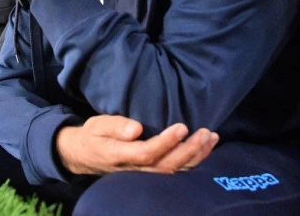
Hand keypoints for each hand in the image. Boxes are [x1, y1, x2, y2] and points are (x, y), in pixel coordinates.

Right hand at [56, 115, 218, 175]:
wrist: (87, 155)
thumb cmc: (94, 136)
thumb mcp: (97, 125)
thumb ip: (115, 125)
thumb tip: (136, 129)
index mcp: (120, 156)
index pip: (147, 152)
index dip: (166, 142)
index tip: (182, 126)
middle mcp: (136, 170)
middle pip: (166, 165)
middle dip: (189, 149)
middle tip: (204, 132)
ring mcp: (145, 175)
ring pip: (175, 171)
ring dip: (196, 156)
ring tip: (211, 137)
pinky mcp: (153, 174)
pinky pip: (176, 172)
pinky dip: (194, 161)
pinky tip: (206, 147)